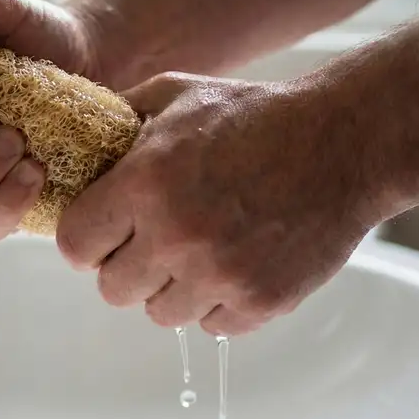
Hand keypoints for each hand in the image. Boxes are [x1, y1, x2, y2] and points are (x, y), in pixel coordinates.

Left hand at [54, 71, 375, 336]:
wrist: (344, 140)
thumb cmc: (255, 113)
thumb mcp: (177, 94)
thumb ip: (121, 117)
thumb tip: (81, 138)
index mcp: (143, 185)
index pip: (74, 246)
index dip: (85, 240)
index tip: (102, 233)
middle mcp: (175, 236)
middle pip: (112, 290)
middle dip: (126, 267)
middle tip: (151, 243)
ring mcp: (220, 275)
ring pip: (160, 313)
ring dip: (171, 288)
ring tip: (197, 252)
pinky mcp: (261, 301)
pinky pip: (213, 325)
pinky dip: (218, 303)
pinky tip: (233, 264)